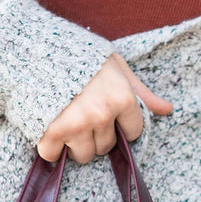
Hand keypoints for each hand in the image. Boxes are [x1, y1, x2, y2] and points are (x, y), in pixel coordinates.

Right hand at [36, 53, 173, 163]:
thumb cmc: (79, 55)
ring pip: (83, 156)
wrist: (33, 46)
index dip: (120, 126)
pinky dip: (49, 147)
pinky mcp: (50, 131)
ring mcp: (76, 124)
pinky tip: (48, 128)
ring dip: (74, 144)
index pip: (132, 132)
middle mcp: (101, 114)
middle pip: (106, 147)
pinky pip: (52, 155)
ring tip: (65, 121)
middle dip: (96, 135)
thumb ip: (139, 91)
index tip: (106, 115)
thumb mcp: (115, 66)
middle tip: (82, 115)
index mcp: (122, 98)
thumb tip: (167, 109)